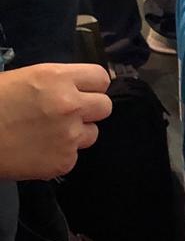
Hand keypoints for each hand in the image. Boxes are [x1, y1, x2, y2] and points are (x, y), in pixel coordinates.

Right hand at [0, 64, 112, 180]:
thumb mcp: (22, 79)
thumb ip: (55, 83)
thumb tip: (76, 88)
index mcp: (57, 78)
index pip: (101, 78)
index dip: (92, 85)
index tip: (83, 91)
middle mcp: (70, 106)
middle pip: (105, 107)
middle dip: (89, 109)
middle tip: (68, 113)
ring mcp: (69, 137)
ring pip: (93, 134)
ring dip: (77, 133)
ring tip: (48, 133)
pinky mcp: (64, 162)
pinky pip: (74, 156)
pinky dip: (60, 154)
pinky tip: (37, 150)